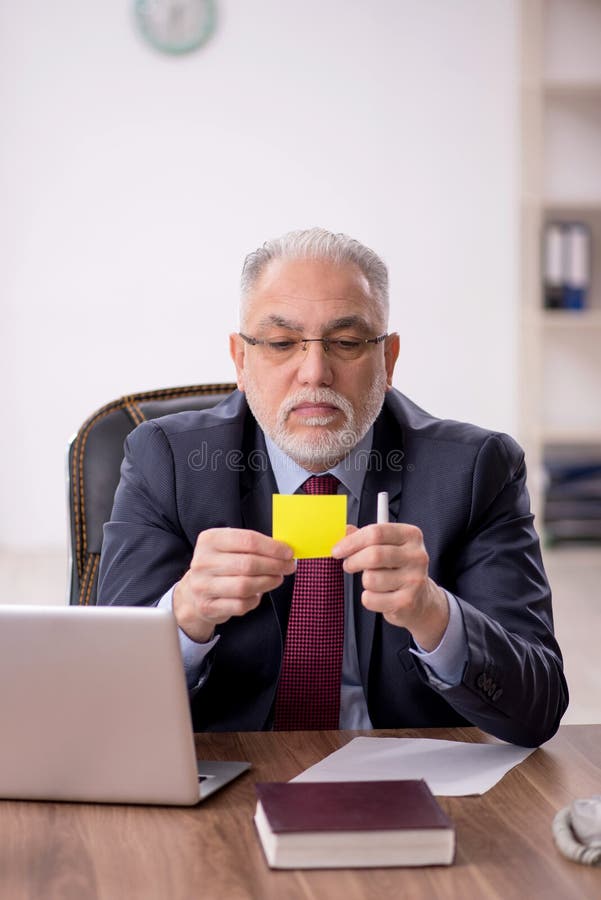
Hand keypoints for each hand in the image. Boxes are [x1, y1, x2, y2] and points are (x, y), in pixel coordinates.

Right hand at [173, 528, 294, 642]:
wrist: (193, 593)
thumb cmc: (220, 566)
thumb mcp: (229, 547)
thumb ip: (252, 545)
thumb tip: (284, 550)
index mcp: (210, 540)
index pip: (247, 540)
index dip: (272, 547)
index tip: (288, 552)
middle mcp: (203, 562)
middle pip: (248, 563)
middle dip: (274, 565)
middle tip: (288, 566)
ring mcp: (203, 585)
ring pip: (245, 586)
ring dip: (268, 582)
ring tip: (277, 578)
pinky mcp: (208, 606)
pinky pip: (240, 604)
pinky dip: (254, 599)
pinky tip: (257, 593)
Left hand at [332, 523, 448, 649]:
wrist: (421, 599)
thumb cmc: (399, 569)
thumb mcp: (387, 546)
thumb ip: (366, 537)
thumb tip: (345, 530)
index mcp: (411, 535)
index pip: (376, 532)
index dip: (352, 541)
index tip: (337, 549)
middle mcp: (417, 556)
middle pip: (373, 555)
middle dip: (353, 561)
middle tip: (348, 565)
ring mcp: (414, 579)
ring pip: (370, 579)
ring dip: (365, 581)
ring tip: (375, 582)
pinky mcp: (407, 601)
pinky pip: (371, 599)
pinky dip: (369, 598)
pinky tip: (381, 595)